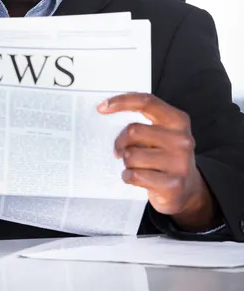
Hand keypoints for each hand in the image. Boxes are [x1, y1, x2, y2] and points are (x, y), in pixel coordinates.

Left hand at [97, 93, 219, 230]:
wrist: (188, 189)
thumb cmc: (166, 156)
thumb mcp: (162, 133)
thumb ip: (143, 122)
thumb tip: (108, 112)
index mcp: (178, 121)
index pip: (146, 102)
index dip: (121, 101)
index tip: (102, 107)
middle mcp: (182, 140)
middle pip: (133, 130)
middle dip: (121, 142)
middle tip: (121, 150)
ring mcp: (179, 163)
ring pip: (131, 155)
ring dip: (127, 162)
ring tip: (137, 166)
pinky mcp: (172, 185)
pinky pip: (134, 175)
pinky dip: (128, 177)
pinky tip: (136, 178)